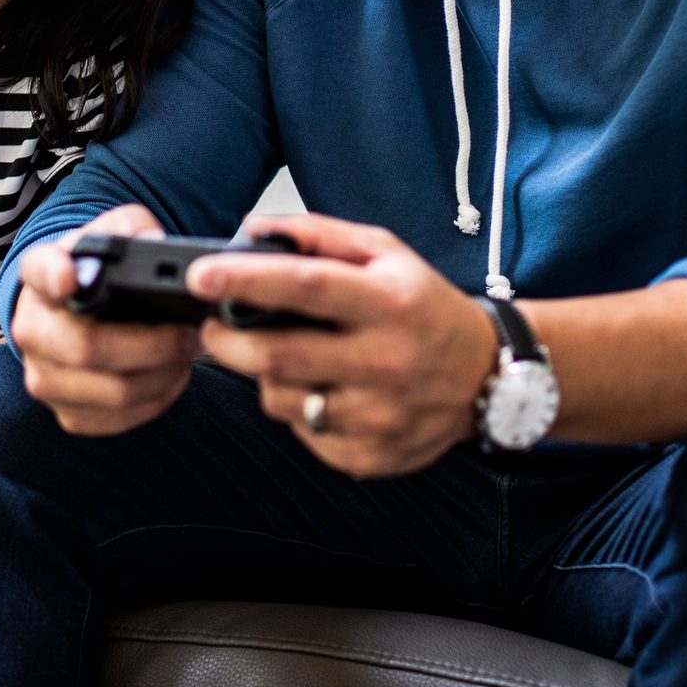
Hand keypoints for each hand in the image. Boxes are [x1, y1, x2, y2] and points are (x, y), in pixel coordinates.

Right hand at [9, 205, 201, 435]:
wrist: (84, 312)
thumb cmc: (104, 269)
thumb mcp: (119, 232)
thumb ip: (132, 228)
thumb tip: (152, 242)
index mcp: (40, 272)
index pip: (40, 271)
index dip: (54, 276)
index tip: (70, 277)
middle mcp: (31, 328)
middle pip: (88, 348)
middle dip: (152, 344)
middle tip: (188, 334)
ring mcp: (44, 377)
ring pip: (113, 391)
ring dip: (163, 375)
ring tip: (187, 353)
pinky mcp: (68, 413)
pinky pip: (119, 418)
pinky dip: (156, 399)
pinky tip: (170, 376)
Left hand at [188, 214, 498, 478]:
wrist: (486, 376)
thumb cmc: (424, 307)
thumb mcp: (387, 253)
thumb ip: (320, 235)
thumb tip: (254, 230)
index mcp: (390, 302)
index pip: (306, 286)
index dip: (246, 280)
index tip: (200, 276)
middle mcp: (387, 361)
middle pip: (279, 355)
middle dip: (228, 339)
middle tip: (212, 326)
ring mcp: (380, 416)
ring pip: (281, 399)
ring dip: (265, 375)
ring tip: (285, 356)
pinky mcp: (371, 457)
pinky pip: (304, 433)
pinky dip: (299, 408)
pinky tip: (323, 389)